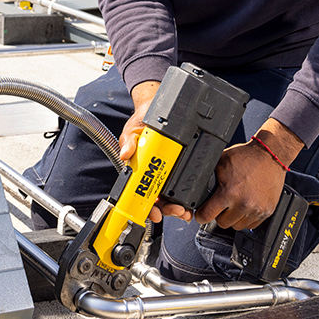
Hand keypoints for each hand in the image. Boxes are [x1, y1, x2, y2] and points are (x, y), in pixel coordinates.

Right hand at [120, 80, 194, 223]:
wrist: (156, 108)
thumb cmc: (141, 121)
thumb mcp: (132, 130)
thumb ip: (129, 141)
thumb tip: (125, 154)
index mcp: (138, 169)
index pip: (139, 193)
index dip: (145, 206)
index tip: (152, 211)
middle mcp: (152, 173)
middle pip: (158, 199)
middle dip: (167, 209)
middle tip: (176, 211)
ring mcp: (167, 171)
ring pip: (171, 197)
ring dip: (178, 207)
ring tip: (185, 210)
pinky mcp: (180, 166)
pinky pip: (183, 184)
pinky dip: (188, 196)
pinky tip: (192, 201)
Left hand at [196, 119, 303, 229]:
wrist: (269, 156)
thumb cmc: (246, 157)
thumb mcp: (220, 162)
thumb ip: (209, 176)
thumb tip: (196, 183)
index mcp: (229, 192)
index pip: (207, 215)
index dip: (201, 215)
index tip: (201, 214)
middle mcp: (243, 204)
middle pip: (222, 224)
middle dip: (218, 215)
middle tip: (220, 206)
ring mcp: (256, 210)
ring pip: (237, 226)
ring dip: (233, 218)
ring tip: (233, 205)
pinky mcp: (267, 212)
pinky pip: (252, 225)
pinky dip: (246, 218)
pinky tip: (244, 207)